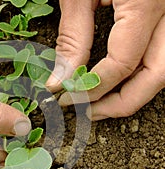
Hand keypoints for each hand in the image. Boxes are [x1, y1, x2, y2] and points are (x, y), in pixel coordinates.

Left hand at [46, 0, 164, 119]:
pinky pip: (157, 54)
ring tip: (99, 103)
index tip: (68, 98)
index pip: (122, 64)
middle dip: (121, 102)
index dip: (92, 88)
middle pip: (155, 75)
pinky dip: (136, 73)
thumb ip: (72, 37)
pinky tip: (112, 81)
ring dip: (132, 91)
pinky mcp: (162, 17)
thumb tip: (59, 81)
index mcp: (144, 3)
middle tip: (89, 112)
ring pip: (160, 68)